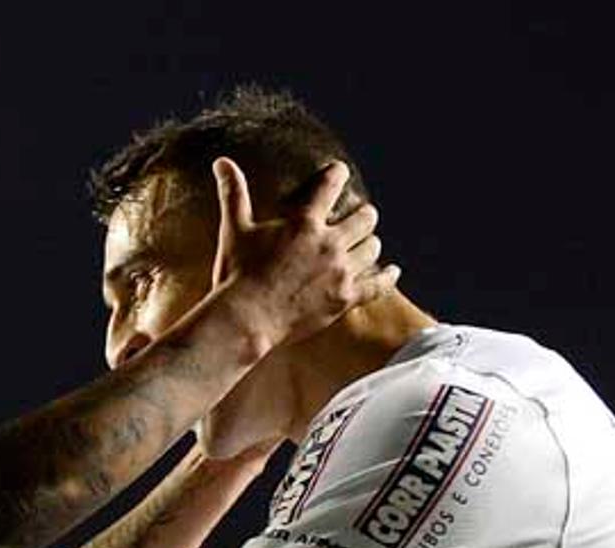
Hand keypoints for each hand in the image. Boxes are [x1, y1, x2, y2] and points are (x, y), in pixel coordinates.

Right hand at [211, 158, 396, 349]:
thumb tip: (221, 161)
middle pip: (364, 218)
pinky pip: (377, 285)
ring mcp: (340, 272)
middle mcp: (329, 243)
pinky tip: (393, 272)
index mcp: (304, 222)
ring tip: (367, 244)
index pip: (329, 186)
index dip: (336, 174)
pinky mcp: (344, 298)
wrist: (245, 319)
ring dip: (370, 244)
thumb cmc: (236, 274)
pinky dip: (387, 278)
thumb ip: (234, 193)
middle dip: (363, 215)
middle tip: (361, 217)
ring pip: (373, 248)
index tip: (339, 172)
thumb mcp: (234, 230)